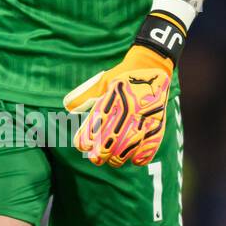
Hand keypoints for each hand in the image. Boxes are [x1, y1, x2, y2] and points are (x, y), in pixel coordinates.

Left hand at [62, 45, 172, 166]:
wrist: (151, 65)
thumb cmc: (123, 76)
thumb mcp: (102, 82)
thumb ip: (85, 95)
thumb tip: (68, 107)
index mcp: (111, 100)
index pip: (95, 127)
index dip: (87, 141)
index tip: (84, 147)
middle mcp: (127, 110)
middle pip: (110, 142)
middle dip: (101, 155)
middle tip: (97, 159)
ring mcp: (144, 117)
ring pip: (128, 148)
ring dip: (119, 158)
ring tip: (114, 161)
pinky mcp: (157, 122)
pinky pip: (149, 145)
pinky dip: (141, 156)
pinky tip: (134, 160)